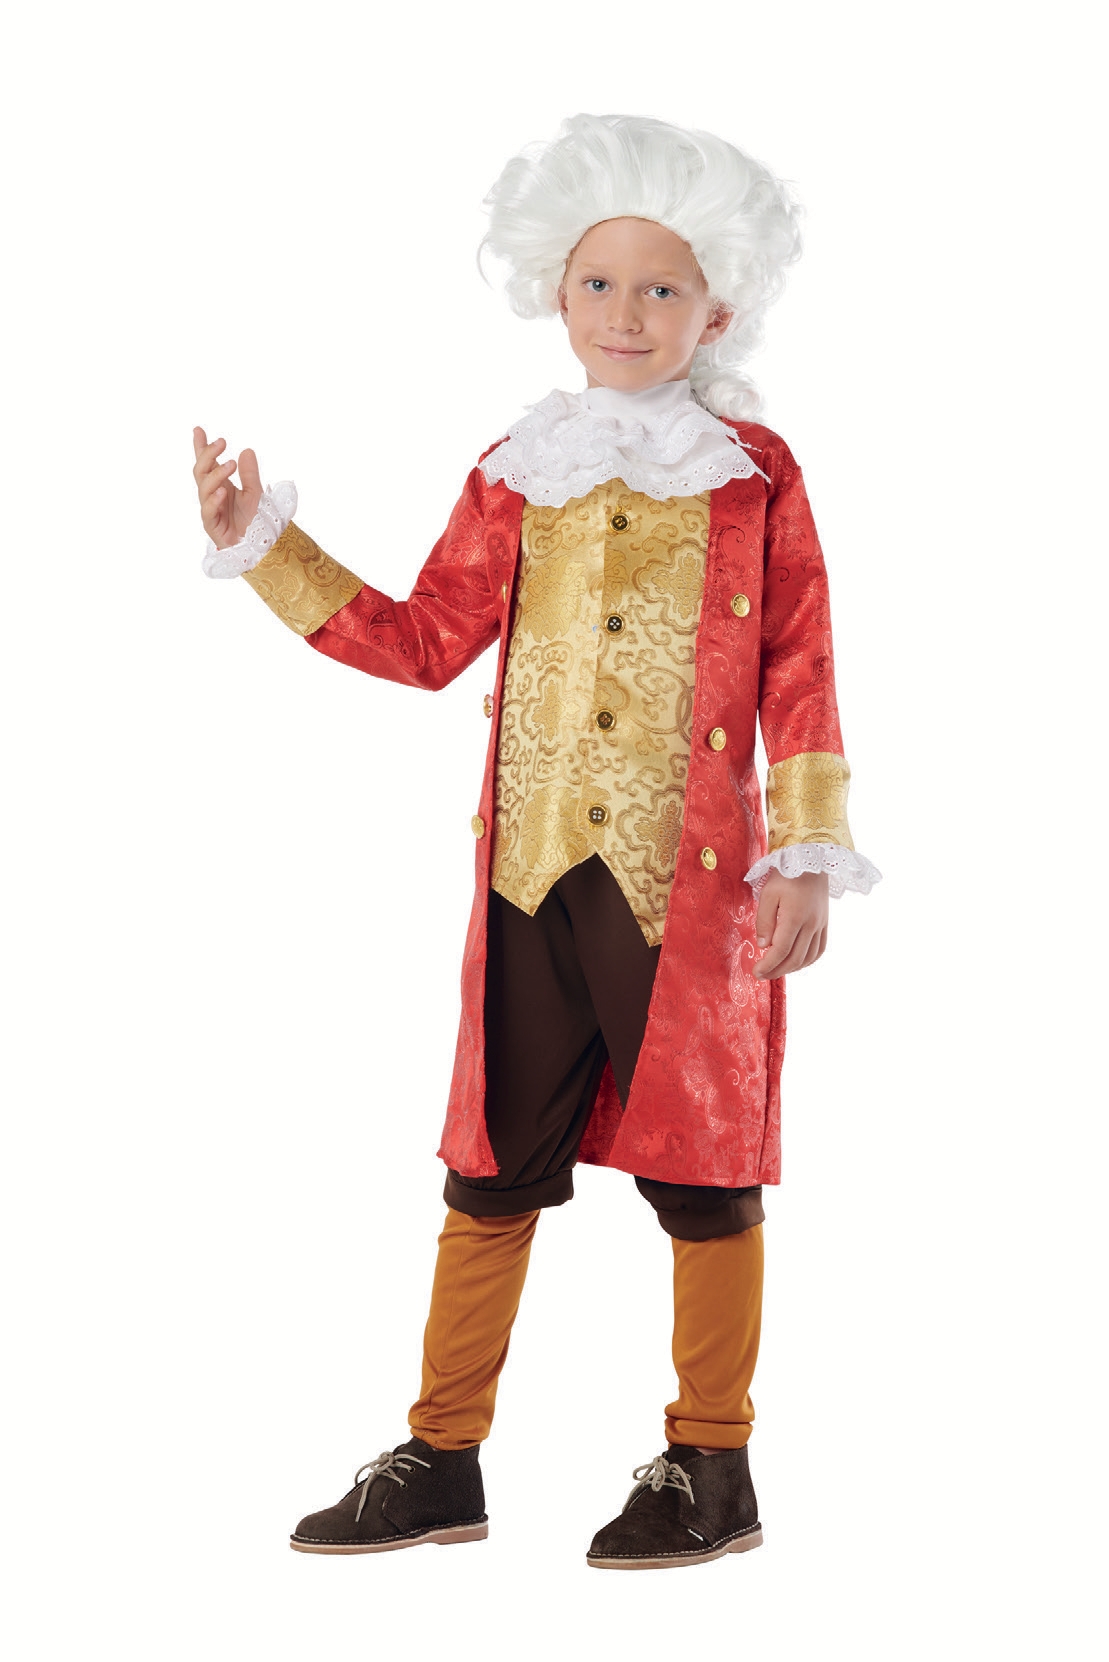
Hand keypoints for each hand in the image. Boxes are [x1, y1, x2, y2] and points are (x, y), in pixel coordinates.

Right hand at [192, 426, 262, 548]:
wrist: (259, 546)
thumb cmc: (254, 521)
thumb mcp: (255, 493)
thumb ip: (250, 474)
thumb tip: (247, 450)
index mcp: (220, 485)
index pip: (207, 464)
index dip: (201, 448)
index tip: (198, 430)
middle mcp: (212, 495)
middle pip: (201, 471)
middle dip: (208, 454)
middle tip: (223, 442)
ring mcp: (211, 510)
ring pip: (204, 488)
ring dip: (216, 474)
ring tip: (230, 464)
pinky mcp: (212, 526)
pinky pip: (208, 511)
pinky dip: (214, 500)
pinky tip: (222, 491)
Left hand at [753, 869, 828, 978]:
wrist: (811, 859)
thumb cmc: (786, 874)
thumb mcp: (768, 894)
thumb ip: (764, 921)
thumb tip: (763, 945)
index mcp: (795, 917)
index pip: (781, 950)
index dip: (768, 965)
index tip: (756, 972)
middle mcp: (811, 924)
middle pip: (794, 958)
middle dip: (776, 970)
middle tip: (762, 975)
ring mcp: (821, 925)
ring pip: (808, 957)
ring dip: (791, 968)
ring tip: (776, 969)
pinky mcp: (825, 923)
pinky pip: (819, 949)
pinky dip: (807, 961)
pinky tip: (796, 962)